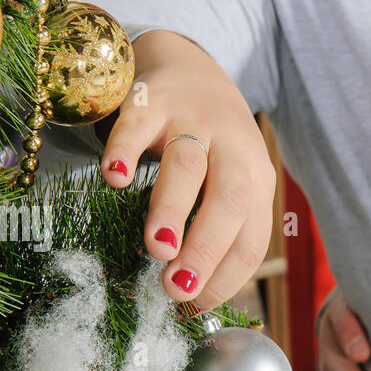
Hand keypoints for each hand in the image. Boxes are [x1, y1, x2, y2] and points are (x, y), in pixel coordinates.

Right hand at [100, 31, 275, 309]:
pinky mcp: (152, 98)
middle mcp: (233, 149)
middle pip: (230, 201)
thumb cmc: (209, 144)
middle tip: (177, 286)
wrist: (188, 62)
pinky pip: (136, 123)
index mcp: (256, 181)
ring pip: (188, 165)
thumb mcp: (227, 183)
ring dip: (172, 209)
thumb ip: (215, 231)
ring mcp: (193, 121)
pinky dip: (125, 149)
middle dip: (206, 248)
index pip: (251, 239)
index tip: (192, 307)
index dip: (226, 277)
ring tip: (157, 248)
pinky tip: (114, 178)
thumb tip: (187, 300)